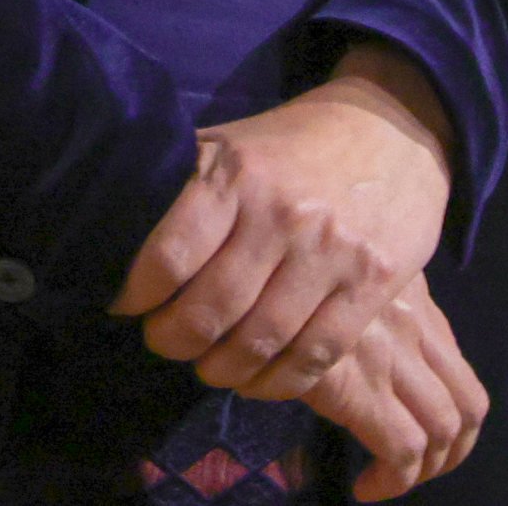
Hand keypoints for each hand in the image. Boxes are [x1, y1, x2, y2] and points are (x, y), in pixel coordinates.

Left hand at [109, 47, 455, 403]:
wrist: (393, 126)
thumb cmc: (295, 144)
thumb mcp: (233, 143)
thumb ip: (184, 184)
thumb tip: (113, 226)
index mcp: (238, 174)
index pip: (170, 255)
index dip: (137, 295)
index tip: (127, 306)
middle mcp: (283, 213)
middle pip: (212, 310)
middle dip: (174, 341)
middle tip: (165, 342)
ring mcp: (331, 251)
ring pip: (261, 341)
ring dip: (223, 370)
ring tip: (209, 366)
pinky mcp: (372, 282)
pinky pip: (315, 354)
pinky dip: (277, 382)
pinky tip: (258, 379)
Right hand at [303, 269, 487, 500]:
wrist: (254, 267)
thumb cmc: (285, 269)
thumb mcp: (339, 267)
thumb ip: (364, 302)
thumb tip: (357, 346)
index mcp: (413, 299)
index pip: (458, 368)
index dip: (452, 416)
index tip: (420, 436)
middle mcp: (415, 326)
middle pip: (469, 406)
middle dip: (451, 453)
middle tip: (418, 471)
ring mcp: (392, 356)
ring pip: (446, 430)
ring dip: (426, 471)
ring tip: (389, 482)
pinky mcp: (360, 388)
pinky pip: (404, 450)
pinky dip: (394, 480)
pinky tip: (365, 487)